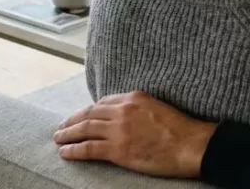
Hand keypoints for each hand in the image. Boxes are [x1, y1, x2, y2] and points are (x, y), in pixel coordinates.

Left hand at [54, 92, 214, 178]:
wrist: (191, 145)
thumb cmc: (182, 129)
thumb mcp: (159, 107)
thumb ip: (140, 108)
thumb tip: (128, 116)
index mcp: (134, 97)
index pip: (104, 101)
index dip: (90, 110)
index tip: (83, 116)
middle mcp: (123, 110)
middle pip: (89, 113)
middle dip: (72, 120)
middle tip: (61, 126)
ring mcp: (119, 130)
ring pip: (84, 129)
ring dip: (68, 134)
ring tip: (58, 138)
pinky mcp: (118, 150)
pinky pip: (88, 148)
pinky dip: (74, 150)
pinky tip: (65, 152)